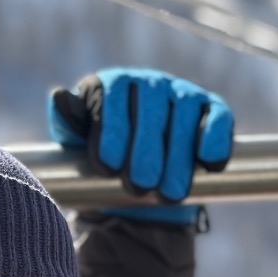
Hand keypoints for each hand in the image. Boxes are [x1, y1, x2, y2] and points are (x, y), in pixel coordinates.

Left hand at [47, 67, 232, 222]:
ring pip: (183, 115)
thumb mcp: (77, 143)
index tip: (107, 167)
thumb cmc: (104, 156)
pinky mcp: (211, 109)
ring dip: (178, 157)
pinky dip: (216, 139)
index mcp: (113, 85)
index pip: (111, 97)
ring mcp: (182, 93)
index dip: (110, 131)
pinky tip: (210, 164)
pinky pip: (217, 117)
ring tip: (169, 193)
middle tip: (139, 186)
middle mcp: (148, 83)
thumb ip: (68, 122)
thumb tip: (59, 97)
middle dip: (145, 151)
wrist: (140, 178)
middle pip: (150, 108)